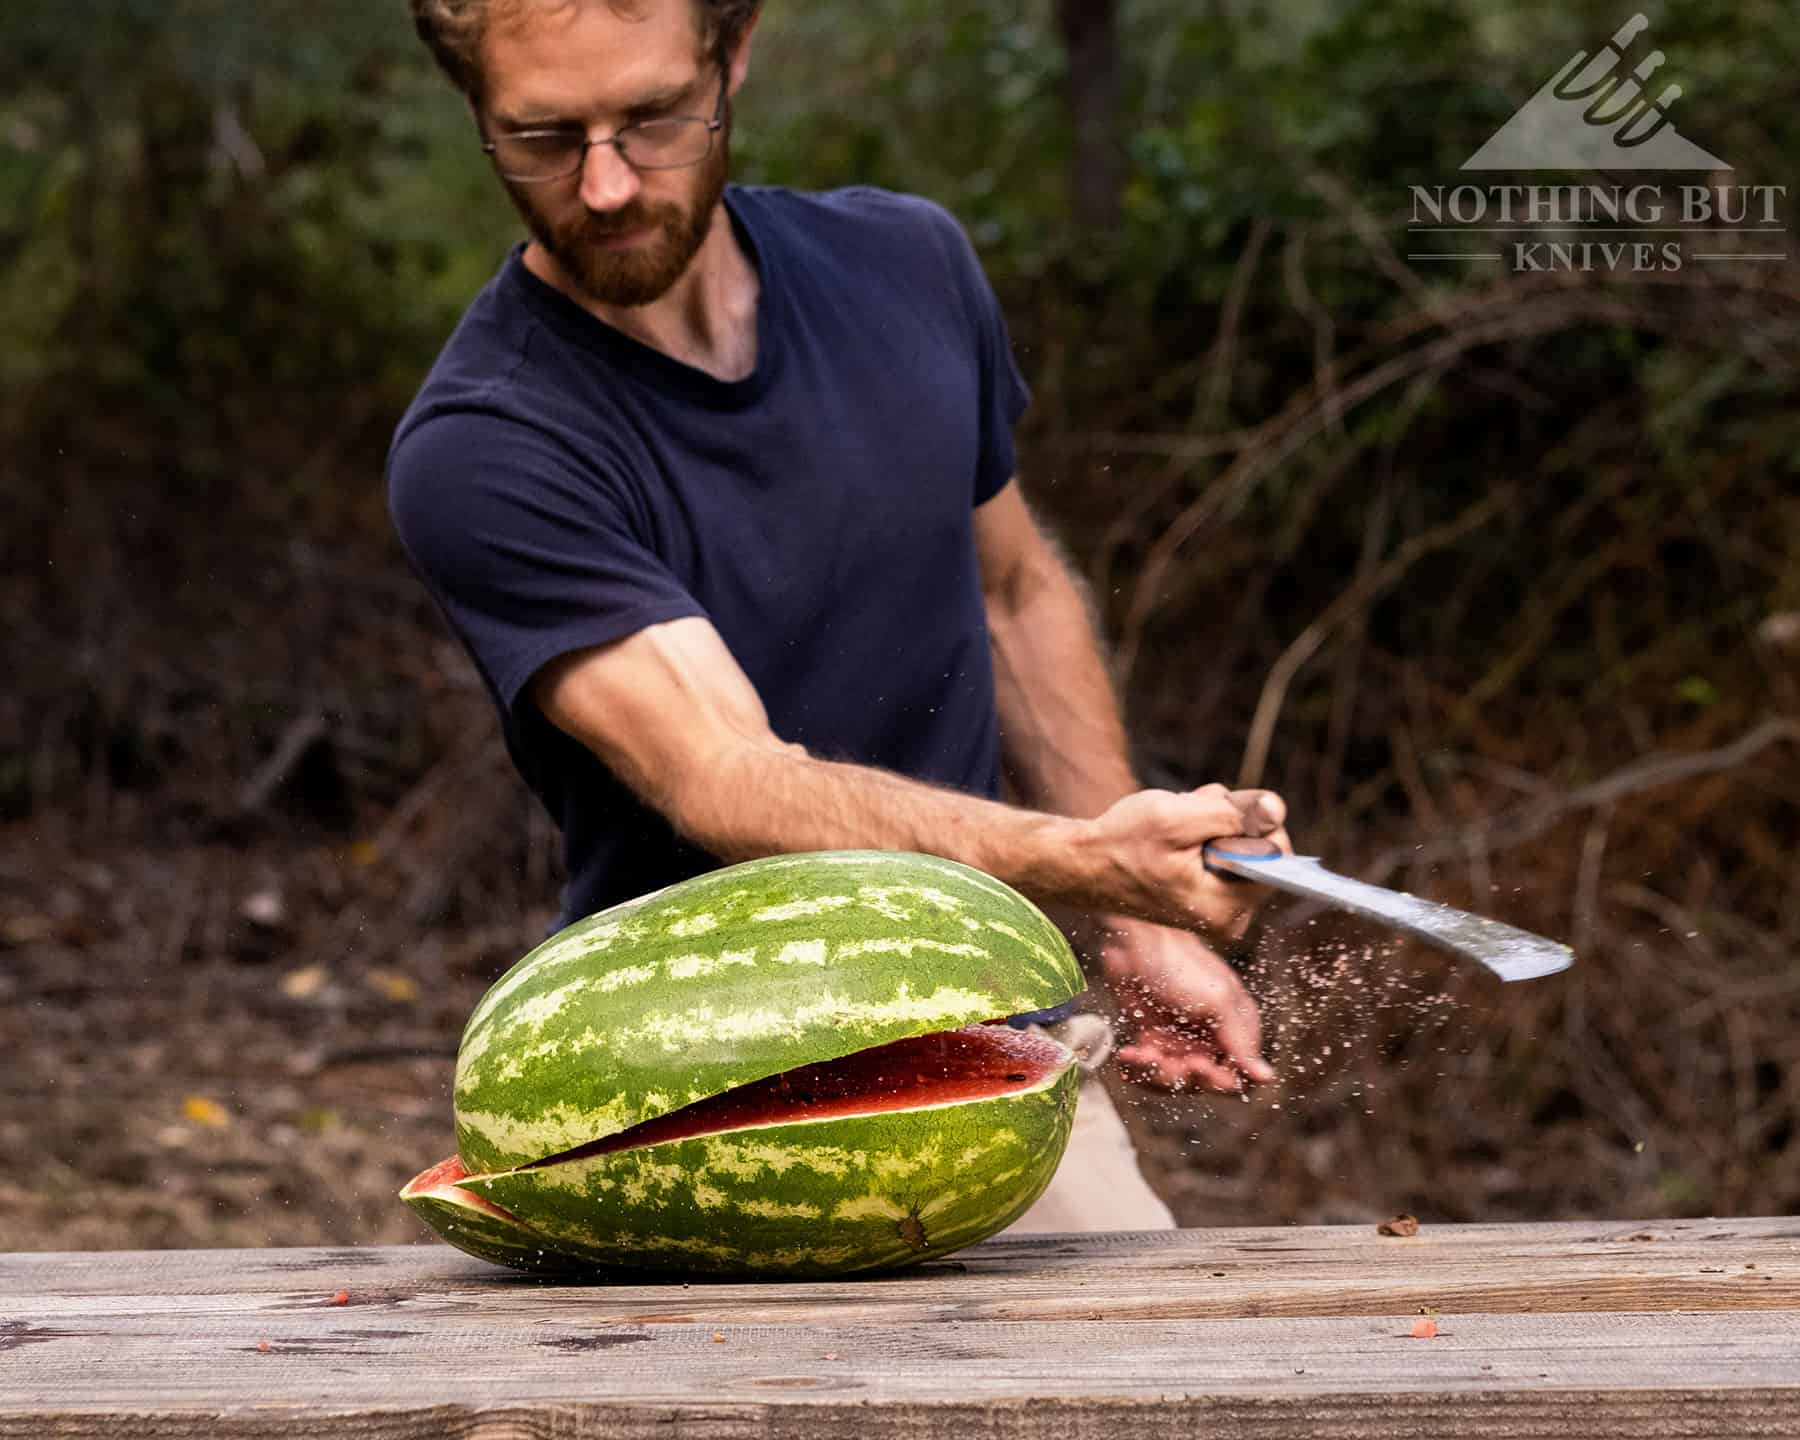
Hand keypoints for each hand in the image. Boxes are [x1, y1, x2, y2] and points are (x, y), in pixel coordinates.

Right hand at [1085, 784, 1290, 940]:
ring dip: (1213, 824)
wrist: (1083, 865)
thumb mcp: (1176, 818)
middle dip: (1227, 822)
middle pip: (1260, 848)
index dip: (1246, 822)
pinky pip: (1226, 855)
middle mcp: (1231, 918)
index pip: (1276, 853)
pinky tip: (1175, 837)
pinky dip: (1205, 835)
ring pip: (1242, 846)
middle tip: (1184, 823)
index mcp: (1227, 910)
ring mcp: (1220, 910)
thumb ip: (1231, 813)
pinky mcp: (1210, 899)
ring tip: (1175, 830)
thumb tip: (1278, 808)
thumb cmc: (1122, 843)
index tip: (1206, 821)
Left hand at [1093, 916, 1274, 1093]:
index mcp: (1236, 1030)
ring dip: (1155, 1072)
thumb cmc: (1180, 963)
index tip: (1198, 1065)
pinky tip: (1128, 1054)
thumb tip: (1268, 1077)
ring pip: (1173, 1082)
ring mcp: (1180, 1041)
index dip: (1219, 1081)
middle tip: (1164, 1058)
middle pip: (1202, 1085)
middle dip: (1180, 1075)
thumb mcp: (1217, 1001)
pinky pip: (1146, 1071)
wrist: (1133, 942)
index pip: (1239, 1078)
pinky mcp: (1152, 1039)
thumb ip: (1240, 1041)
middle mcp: (1210, 1040)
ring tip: (1142, 1053)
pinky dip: (1136, 1067)